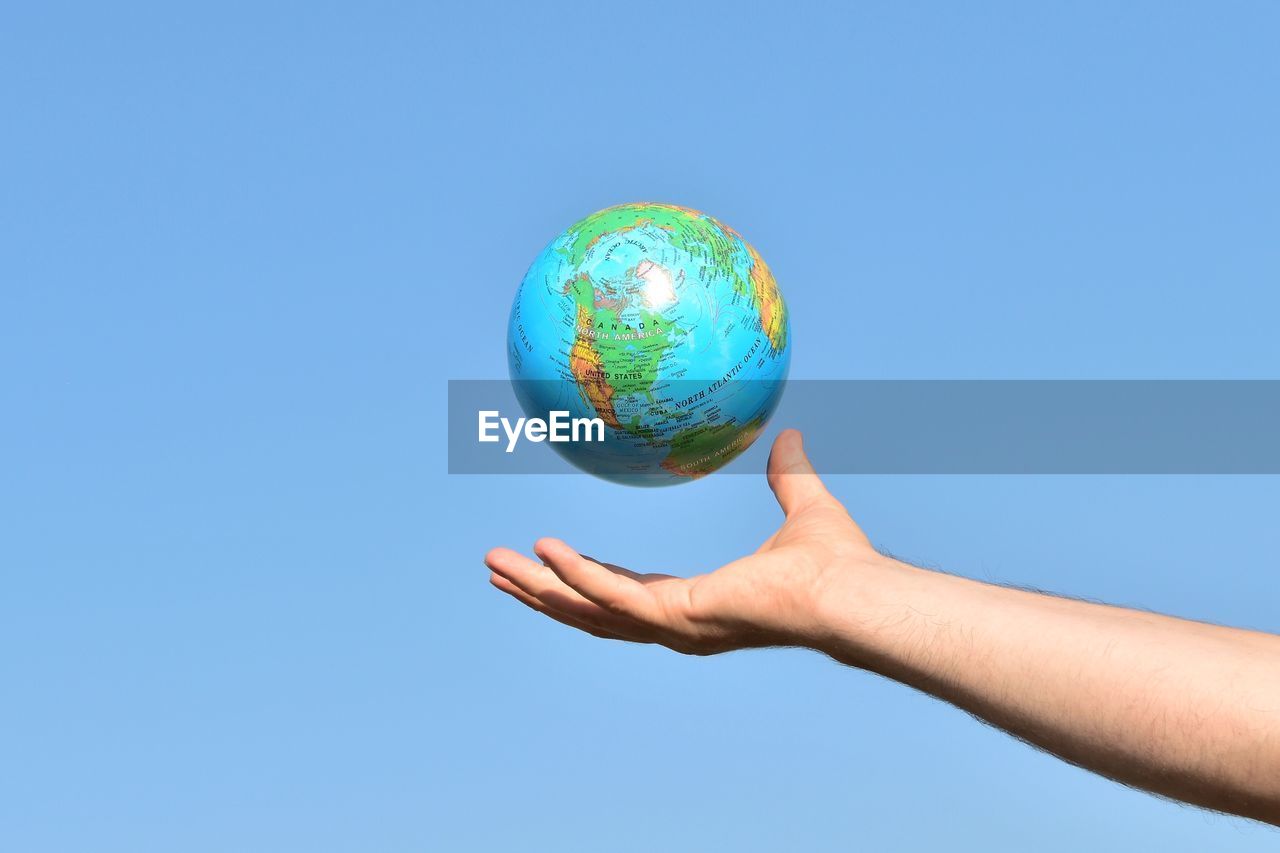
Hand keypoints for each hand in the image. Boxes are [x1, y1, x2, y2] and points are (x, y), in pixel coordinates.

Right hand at [485, 429, 882, 654]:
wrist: (849, 590)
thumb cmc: (836, 561)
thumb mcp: (802, 502)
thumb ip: (788, 474)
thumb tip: (789, 435)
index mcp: (696, 603)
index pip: (625, 595)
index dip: (583, 578)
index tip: (549, 559)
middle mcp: (678, 623)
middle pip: (590, 612)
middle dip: (542, 592)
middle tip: (497, 568)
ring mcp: (674, 626)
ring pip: (588, 610)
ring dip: (540, 589)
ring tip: (496, 565)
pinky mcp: (678, 617)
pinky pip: (613, 595)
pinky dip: (576, 575)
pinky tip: (543, 551)